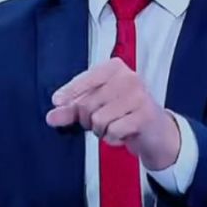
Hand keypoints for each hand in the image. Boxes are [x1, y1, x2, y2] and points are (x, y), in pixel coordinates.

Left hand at [46, 57, 180, 170]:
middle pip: (88, 104)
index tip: (56, 101)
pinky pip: (113, 131)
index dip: (70, 93)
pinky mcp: (145, 115)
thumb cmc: (124, 112)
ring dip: (101, 130)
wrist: (155, 130)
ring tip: (113, 126)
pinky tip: (123, 133)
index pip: (84, 79)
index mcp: (114, 68)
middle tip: (99, 121)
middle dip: (88, 120)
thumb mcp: (96, 107)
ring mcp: (138, 95)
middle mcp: (128, 77)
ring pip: (99, 119)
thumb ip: (72, 110)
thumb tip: (51, 116)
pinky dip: (113, 138)